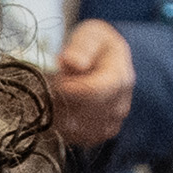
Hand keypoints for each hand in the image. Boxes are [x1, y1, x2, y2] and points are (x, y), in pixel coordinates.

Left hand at [42, 19, 137, 149]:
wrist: (106, 62)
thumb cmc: (95, 45)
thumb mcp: (91, 34)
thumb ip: (81, 46)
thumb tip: (71, 61)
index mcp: (120, 77)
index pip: (92, 92)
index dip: (65, 88)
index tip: (52, 78)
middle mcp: (120, 105)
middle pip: (80, 114)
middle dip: (59, 99)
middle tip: (52, 83)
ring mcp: (111, 124)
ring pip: (73, 129)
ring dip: (58, 113)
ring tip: (58, 93)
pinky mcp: (99, 135)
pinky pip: (73, 138)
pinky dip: (61, 124)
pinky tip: (62, 106)